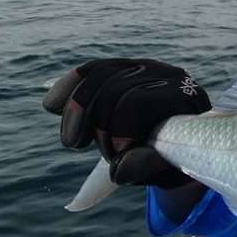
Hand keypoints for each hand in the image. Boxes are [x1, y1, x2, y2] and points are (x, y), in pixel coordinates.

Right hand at [43, 58, 210, 186]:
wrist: (184, 146)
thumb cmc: (177, 158)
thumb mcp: (169, 168)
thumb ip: (148, 167)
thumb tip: (119, 169)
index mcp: (185, 95)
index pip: (137, 102)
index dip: (118, 129)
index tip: (116, 157)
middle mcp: (167, 73)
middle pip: (114, 88)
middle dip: (99, 125)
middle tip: (100, 154)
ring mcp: (145, 66)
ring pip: (98, 75)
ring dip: (77, 109)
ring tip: (72, 142)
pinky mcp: (125, 68)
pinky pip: (91, 70)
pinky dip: (69, 86)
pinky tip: (51, 106)